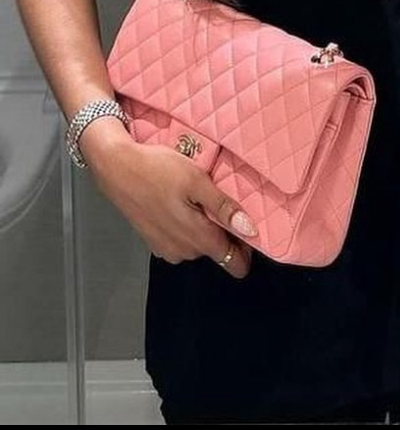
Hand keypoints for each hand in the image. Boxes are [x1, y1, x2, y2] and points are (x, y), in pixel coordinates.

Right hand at [87, 133, 255, 278]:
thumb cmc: (158, 170)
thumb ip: (223, 208)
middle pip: (214, 251)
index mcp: (196, 237)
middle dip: (225, 234)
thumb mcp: (197, 181)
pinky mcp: (153, 241)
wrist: (117, 168)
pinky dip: (188, 229)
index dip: (245, 252)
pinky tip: (185, 207)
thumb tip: (250, 230)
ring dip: (205, 230)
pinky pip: (180, 241)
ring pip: (197, 246)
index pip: (230, 260)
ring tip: (204, 202)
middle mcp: (181, 250)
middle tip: (228, 205)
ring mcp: (165, 247)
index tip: (253, 236)